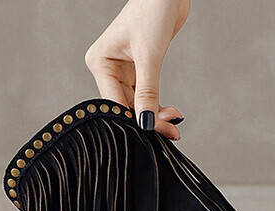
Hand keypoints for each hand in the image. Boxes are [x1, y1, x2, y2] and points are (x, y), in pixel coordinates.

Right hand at [85, 0, 189, 138]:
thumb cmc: (152, 10)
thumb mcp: (149, 55)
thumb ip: (148, 92)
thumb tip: (146, 123)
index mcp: (100, 62)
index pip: (115, 102)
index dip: (134, 120)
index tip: (154, 133)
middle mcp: (107, 67)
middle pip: (126, 106)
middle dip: (148, 120)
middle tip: (171, 132)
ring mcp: (122, 70)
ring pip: (137, 104)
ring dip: (155, 116)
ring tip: (174, 126)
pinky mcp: (138, 69)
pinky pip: (145, 96)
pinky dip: (157, 106)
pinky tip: (170, 115)